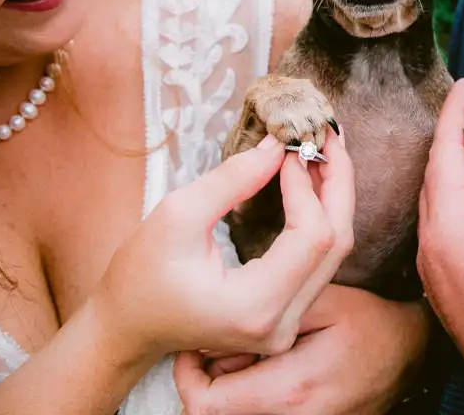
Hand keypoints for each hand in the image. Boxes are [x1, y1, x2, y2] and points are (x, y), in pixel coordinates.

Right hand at [90, 128, 354, 369]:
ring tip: (320, 153)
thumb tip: (277, 146)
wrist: (126, 327)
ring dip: (331, 199)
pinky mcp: (283, 317)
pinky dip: (318, 219)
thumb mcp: (177, 215)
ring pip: (332, 254)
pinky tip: (310, 184)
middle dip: (337, 184)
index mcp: (255, 306)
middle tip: (328, 136)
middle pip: (335, 246)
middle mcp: (280, 325)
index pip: (311, 237)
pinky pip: (316, 263)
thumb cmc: (140, 276)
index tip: (290, 148)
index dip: (307, 185)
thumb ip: (233, 179)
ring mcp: (285, 327)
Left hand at [174, 284, 429, 413]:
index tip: (194, 346)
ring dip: (226, 389)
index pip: (204, 405)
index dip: (186, 377)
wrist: (410, 353)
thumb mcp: (320, 301)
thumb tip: (214, 335)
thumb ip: (266, 316)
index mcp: (289, 389)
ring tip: (245, 354)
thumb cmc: (366, 322)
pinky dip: (248, 397)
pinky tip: (263, 370)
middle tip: (220, 344)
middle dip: (206, 380)